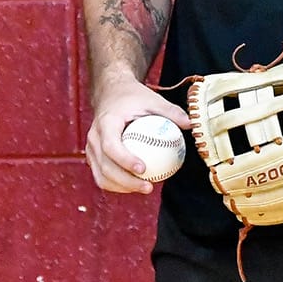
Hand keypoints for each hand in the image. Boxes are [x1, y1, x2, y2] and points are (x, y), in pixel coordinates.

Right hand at [85, 74, 191, 194]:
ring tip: (146, 188)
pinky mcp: (93, 156)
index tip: (144, 168)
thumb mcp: (152, 99)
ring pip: (101, 175)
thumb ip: (171, 112)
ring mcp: (91, 149)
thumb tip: (191, 124)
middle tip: (149, 186)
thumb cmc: (133, 97)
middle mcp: (94, 137)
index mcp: (106, 122)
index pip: (111, 146)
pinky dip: (117, 185)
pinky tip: (137, 186)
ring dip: (122, 187)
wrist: (111, 93)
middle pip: (106, 166)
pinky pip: (102, 176)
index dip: (125, 160)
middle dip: (126, 181)